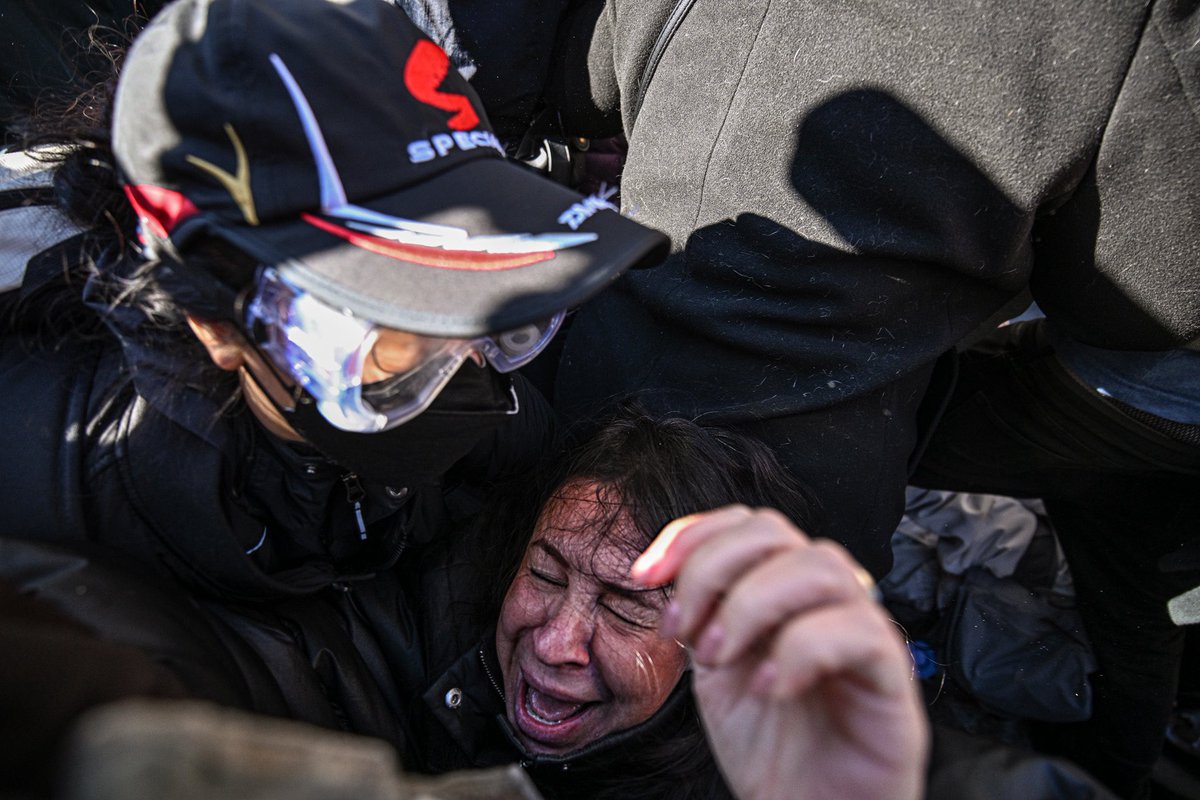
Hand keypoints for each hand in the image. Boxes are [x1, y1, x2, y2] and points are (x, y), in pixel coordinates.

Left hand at [632, 506, 928, 799]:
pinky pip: (859, 629)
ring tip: (723, 658)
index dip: (692, 535)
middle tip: (688, 632)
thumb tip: (667, 575)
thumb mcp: (716, 673)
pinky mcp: (893, 673)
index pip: (744, 524)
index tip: (646, 575)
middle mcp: (823, 600)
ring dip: (753, 603)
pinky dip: (800, 649)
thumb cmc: (773, 750)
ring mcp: (862, 629)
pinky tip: (769, 686)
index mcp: (781, 593)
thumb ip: (701, 617)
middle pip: (775, 530)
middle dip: (713, 569)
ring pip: (821, 564)